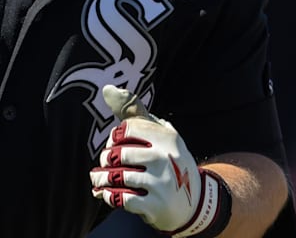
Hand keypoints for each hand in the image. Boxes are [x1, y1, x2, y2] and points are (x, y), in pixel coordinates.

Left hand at [90, 85, 227, 236]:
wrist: (197, 203)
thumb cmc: (170, 162)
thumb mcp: (160, 135)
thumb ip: (133, 112)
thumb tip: (107, 88)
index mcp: (166, 137)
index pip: (125, 130)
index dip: (114, 139)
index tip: (115, 146)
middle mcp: (165, 157)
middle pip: (118, 154)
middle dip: (105, 161)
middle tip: (106, 164)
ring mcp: (162, 183)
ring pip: (118, 177)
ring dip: (102, 179)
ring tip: (99, 179)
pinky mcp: (156, 206)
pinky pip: (122, 199)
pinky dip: (110, 196)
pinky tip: (108, 194)